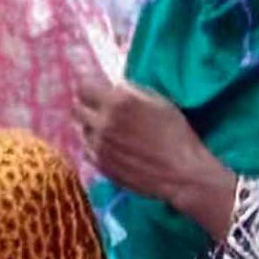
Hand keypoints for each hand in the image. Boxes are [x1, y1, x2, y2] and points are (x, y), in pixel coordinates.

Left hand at [73, 76, 217, 212]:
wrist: (181, 173)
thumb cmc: (176, 134)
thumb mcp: (159, 101)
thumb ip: (131, 91)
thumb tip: (115, 87)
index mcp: (118, 102)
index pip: (84, 87)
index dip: (87, 85)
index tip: (91, 86)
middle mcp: (103, 122)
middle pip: (77, 109)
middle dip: (85, 105)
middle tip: (97, 107)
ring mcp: (99, 146)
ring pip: (81, 130)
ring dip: (90, 126)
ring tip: (107, 129)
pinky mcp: (100, 165)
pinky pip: (87, 150)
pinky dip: (94, 145)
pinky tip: (109, 146)